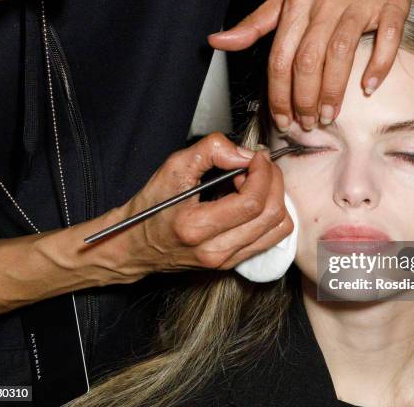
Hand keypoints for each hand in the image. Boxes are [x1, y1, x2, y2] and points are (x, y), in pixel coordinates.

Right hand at [95, 133, 292, 278]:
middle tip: (256, 167)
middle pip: (272, 215)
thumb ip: (210, 151)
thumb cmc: (150, 209)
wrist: (135, 245)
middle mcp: (215, 250)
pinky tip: (252, 200)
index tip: (257, 157)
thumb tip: (244, 154)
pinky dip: (271, 214)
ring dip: (275, 198)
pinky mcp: (232, 262)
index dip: (263, 173)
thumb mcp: (173, 168)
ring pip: (278, 228)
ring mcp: (226, 260)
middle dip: (273, 182)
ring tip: (253, 184)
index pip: (252, 202)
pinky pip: (271, 238)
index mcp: (197, 227)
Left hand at [208, 0, 410, 130]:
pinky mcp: (391, 4)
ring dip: (333, 91)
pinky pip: (387, 36)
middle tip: (307, 124)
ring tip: (330, 116)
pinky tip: (369, 87)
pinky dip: (379, 64)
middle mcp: (324, 5)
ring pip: (340, 53)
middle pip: (307, 60)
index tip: (282, 120)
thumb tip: (218, 42)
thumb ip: (255, 24)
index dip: (278, 94)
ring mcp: (359, 4)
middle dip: (304, 99)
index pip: (280, 58)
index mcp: (296, 6)